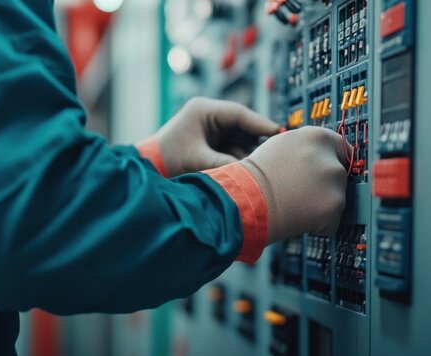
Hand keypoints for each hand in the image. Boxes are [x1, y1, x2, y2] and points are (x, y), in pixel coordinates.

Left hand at [143, 97, 280, 176]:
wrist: (151, 167)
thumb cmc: (169, 160)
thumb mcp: (199, 161)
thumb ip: (226, 163)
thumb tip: (250, 170)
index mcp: (203, 110)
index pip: (239, 114)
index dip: (261, 123)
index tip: (279, 132)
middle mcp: (209, 115)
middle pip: (243, 124)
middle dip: (257, 139)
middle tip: (275, 150)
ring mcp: (210, 126)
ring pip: (240, 136)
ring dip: (248, 150)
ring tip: (259, 164)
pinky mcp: (211, 138)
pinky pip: (233, 144)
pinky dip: (239, 155)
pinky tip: (246, 166)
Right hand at [240, 126, 349, 242]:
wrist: (246, 201)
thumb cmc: (256, 176)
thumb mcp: (282, 146)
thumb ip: (306, 147)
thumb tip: (318, 153)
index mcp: (317, 137)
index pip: (341, 147)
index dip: (332, 160)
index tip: (325, 170)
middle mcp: (330, 158)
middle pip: (339, 174)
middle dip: (324, 185)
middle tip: (299, 190)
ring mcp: (334, 183)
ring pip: (336, 197)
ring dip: (320, 204)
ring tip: (294, 203)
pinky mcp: (333, 207)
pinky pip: (331, 220)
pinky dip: (318, 224)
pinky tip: (297, 217)